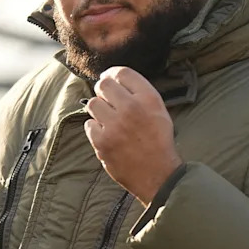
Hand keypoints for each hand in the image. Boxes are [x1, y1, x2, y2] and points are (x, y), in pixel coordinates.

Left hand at [83, 67, 181, 206]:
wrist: (159, 175)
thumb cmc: (158, 143)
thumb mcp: (159, 112)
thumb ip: (140, 94)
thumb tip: (115, 79)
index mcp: (149, 99)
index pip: (123, 73)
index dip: (112, 73)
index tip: (109, 77)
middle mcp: (132, 109)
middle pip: (104, 85)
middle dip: (103, 90)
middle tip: (106, 99)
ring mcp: (115, 126)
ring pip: (93, 103)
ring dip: (98, 110)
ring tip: (109, 120)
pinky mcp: (102, 142)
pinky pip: (89, 124)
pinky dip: (95, 129)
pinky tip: (107, 134)